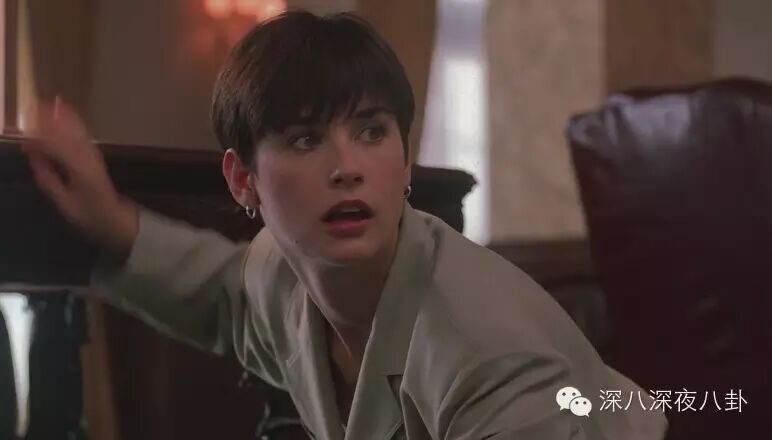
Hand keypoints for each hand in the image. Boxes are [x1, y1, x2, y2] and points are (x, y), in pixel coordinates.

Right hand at [22, 98, 137, 256]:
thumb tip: (32, 155)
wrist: (114, 217)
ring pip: (76, 130)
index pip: (55, 147)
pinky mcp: (94, 154)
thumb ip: (48, 178)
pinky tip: (66, 110)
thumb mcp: (64, 202)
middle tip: (32, 106)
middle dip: (50, 119)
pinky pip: (82, 133)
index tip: (23, 134)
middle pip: (66, 133)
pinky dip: (73, 120)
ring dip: (62, 115)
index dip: (38, 139)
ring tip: (48, 101)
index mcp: (79, 169)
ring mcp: (93, 154)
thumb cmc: (87, 214)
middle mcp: (88, 156)